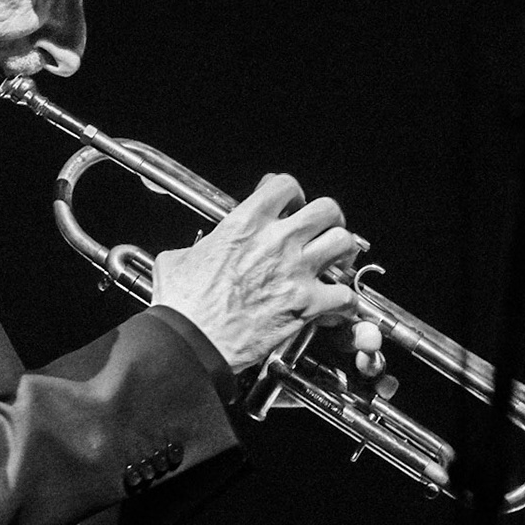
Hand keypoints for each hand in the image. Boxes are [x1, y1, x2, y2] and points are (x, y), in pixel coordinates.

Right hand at [150, 173, 361, 372]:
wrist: (192, 340)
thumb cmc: (183, 304)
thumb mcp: (178, 258)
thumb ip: (200, 246)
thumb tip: (198, 251)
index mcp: (246, 223)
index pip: (285, 185)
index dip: (291, 193)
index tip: (289, 204)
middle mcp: (277, 240)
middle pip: (326, 208)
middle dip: (328, 218)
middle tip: (322, 230)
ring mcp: (296, 271)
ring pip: (344, 242)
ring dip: (343, 253)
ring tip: (336, 262)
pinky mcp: (306, 304)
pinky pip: (345, 295)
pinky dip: (344, 302)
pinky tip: (335, 306)